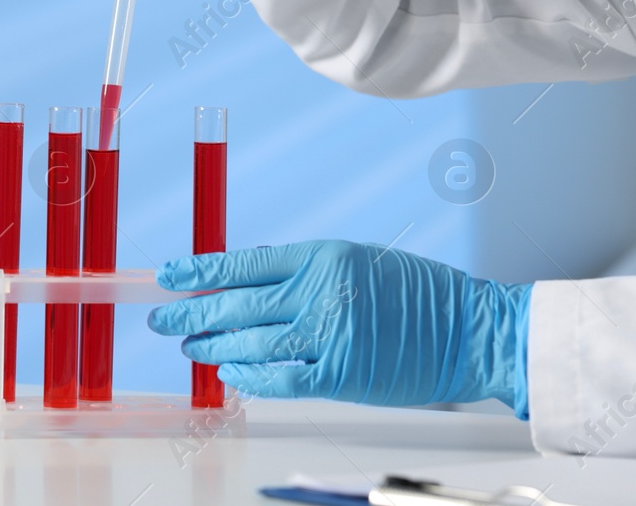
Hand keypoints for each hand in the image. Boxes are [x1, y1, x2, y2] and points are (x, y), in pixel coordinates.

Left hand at [148, 240, 530, 414]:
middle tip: (163, 319)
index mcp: (321, 257)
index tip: (168, 276)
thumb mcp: (356, 263)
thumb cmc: (416, 296)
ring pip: (251, 340)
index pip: (243, 263)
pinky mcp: (342, 374)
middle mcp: (320, 291)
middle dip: (192, 312)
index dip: (199, 271)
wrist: (472, 331)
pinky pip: (280, 378)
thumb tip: (245, 287)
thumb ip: (303, 275)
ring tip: (190, 347)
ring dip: (214, 345)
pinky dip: (250, 377)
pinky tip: (230, 373)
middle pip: (237, 303)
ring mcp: (330, 333)